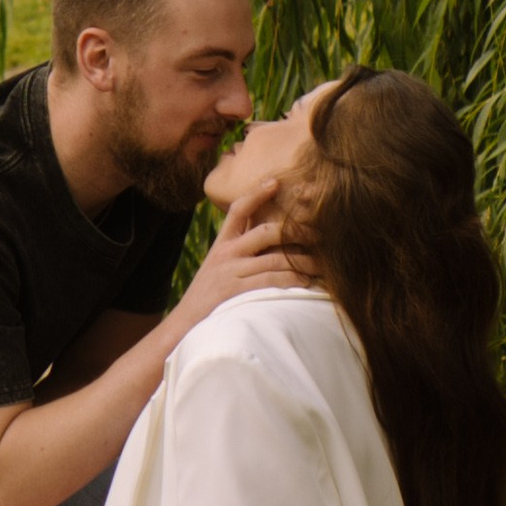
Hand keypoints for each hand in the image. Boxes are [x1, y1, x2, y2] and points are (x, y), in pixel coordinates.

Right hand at [175, 185, 311, 329]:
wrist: (184, 324)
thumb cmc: (207, 296)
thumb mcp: (217, 267)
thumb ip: (237, 251)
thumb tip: (266, 240)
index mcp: (221, 244)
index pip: (237, 209)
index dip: (256, 193)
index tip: (276, 181)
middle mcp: (226, 254)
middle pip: (265, 231)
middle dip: (295, 231)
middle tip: (318, 234)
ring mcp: (231, 272)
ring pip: (274, 258)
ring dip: (302, 261)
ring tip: (321, 264)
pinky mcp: (236, 292)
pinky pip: (270, 280)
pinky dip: (292, 280)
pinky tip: (305, 282)